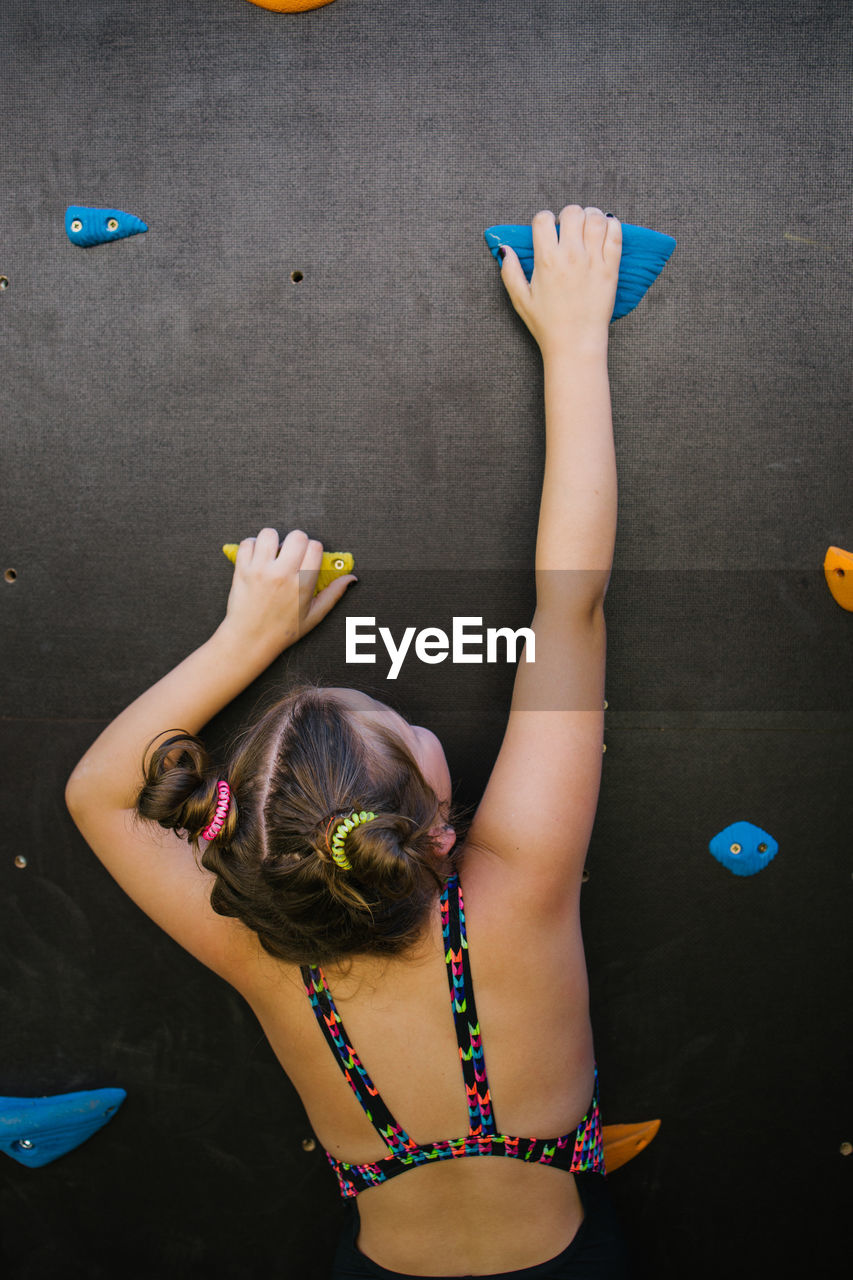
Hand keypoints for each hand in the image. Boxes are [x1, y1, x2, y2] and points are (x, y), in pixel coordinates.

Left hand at [219, 528, 356, 657]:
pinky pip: (247, 543)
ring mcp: (260, 570)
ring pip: (270, 534)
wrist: (249, 640)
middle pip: (296, 536)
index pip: (315, 546)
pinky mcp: (242, 569)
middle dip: (297, 541)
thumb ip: (333, 594)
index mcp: (302, 584)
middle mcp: (281, 573)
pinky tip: (257, 557)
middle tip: (292, 553)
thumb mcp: (314, 616)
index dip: (313, 549)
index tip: (308, 557)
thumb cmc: (283, 631)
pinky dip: (252, 546)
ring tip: (273, 553)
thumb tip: (351, 578)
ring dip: (273, 540)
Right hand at [499, 206, 621, 357]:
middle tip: (569, 228)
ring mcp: (593, 260)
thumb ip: (510, 272)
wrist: (575, 344)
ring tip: (588, 226)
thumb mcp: (520, 299)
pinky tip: (605, 230)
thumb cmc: (547, 325)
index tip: (547, 230)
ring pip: (595, 218)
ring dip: (591, 216)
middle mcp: (570, 255)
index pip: (543, 219)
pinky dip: (612, 225)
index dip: (543, 220)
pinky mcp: (610, 268)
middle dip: (568, 215)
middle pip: (572, 212)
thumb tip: (505, 250)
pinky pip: (616, 234)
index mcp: (546, 260)